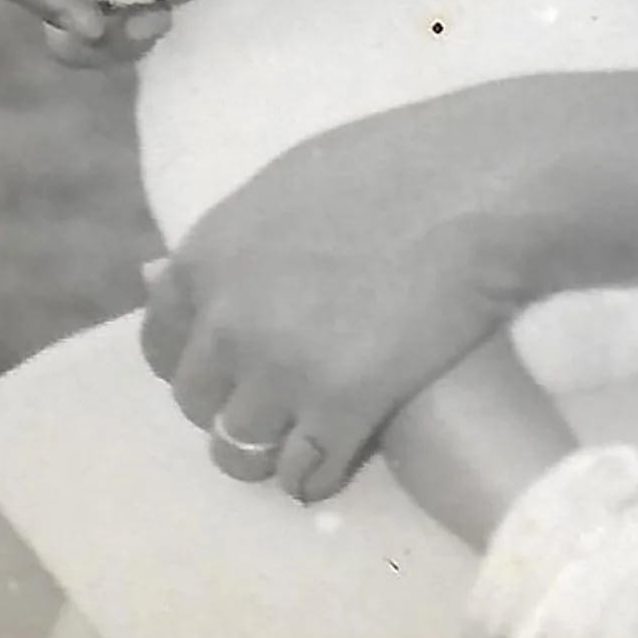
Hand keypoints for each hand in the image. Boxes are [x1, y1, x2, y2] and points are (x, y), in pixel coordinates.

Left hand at [140, 97, 521, 500]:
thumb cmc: (399, 163)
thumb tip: (209, 280)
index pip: (159, 343)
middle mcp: (228, 321)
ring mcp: (279, 371)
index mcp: (209, 256)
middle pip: (195, 403)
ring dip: (272, 448)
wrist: (479, 191)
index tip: (224, 370)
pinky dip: (318, 472)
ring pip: (240, 449)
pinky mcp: (338, 410)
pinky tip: (339, 458)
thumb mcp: (292, 182)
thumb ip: (243, 242)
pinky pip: (304, 473)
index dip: (191, 361)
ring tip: (307, 439)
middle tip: (278, 400)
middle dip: (232, 405)